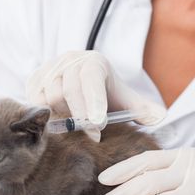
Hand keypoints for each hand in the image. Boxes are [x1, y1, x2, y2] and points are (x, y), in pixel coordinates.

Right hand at [26, 51, 165, 140]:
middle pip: (67, 91)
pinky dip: (46, 115)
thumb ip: (144, 110)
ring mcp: (50, 68)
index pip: (91, 79)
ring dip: (63, 116)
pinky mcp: (34, 79)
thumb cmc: (107, 96)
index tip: (98, 123)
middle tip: (92, 134)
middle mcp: (70, 60)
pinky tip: (60, 121)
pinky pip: (35, 102)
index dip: (93, 102)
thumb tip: (161, 117)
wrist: (84, 86)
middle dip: (80, 116)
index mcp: (94, 62)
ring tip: (77, 125)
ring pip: (49, 97)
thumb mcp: (126, 102)